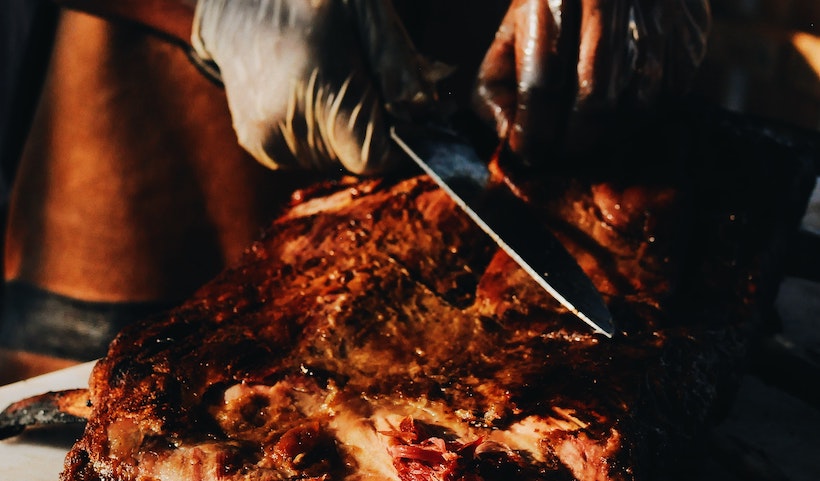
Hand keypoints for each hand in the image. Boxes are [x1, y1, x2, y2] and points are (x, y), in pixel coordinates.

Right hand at [191, 0, 437, 173]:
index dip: (395, 140)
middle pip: (354, 158)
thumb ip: (398, 63)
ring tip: (332, 82)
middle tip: (365, 84)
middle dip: (369, 129)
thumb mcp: (365, 8)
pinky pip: (306, 155)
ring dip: (343, 131)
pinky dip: (318, 132)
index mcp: (317, 88)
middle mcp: (286, 123)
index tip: (401, 114)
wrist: (239, 0)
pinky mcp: (255, 142)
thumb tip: (421, 113)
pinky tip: (308, 92)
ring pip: (331, 159)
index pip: (372, 155)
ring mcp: (266, 137)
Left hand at [473, 0, 710, 163]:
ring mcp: (657, 16)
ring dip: (611, 135)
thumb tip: (508, 138)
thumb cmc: (556, 2)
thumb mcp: (511, 30)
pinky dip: (644, 115)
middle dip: (573, 143)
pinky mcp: (691, 31)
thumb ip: (496, 85)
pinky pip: (671, 94)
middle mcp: (609, 3)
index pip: (542, 84)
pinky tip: (623, 111)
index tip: (528, 155)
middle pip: (594, 100)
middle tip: (562, 157)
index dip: (533, 131)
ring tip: (591, 139)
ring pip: (637, 104)